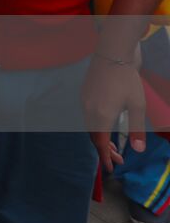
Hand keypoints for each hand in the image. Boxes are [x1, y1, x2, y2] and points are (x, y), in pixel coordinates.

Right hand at [83, 49, 144, 172]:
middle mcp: (89, 110)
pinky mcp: (84, 94)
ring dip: (100, 138)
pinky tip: (106, 126)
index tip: (110, 169)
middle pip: (94, 136)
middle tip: (118, 160)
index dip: (105, 157)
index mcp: (102, 116)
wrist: (113, 54)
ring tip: (113, 146)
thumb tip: (138, 150)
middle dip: (105, 150)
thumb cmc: (128, 80)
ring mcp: (85, 101)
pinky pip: (88, 116)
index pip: (101, 143)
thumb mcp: (137, 106)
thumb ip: (137, 129)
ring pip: (90, 126)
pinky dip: (96, 127)